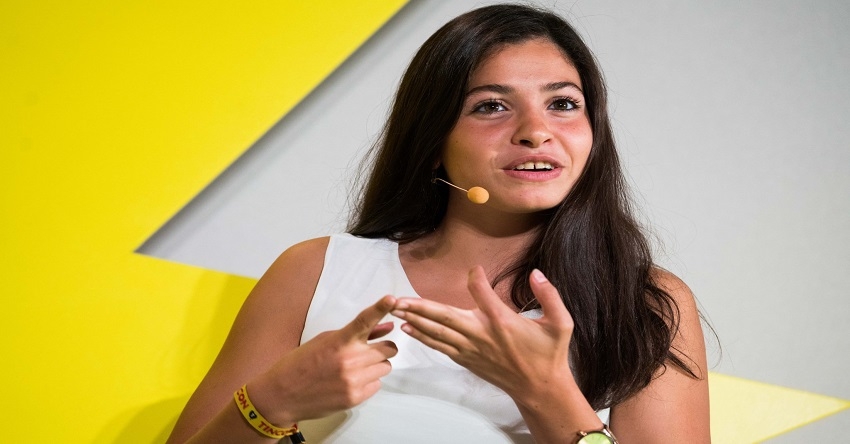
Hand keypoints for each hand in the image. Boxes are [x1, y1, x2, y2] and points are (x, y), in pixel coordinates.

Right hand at [251, 295, 398, 422]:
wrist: (281, 395)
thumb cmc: (301, 364)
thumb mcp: (325, 341)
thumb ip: (358, 334)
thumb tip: (388, 327)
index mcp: (339, 342)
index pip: (364, 321)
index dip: (380, 308)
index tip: (391, 299)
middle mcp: (350, 360)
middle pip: (388, 349)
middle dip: (381, 348)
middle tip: (367, 351)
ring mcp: (354, 381)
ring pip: (385, 367)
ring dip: (375, 366)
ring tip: (355, 368)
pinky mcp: (355, 398)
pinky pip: (377, 385)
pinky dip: (368, 382)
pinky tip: (350, 382)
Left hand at [392, 267, 573, 398]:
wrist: (539, 387)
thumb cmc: (549, 353)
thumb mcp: (561, 323)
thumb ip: (550, 296)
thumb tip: (537, 273)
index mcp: (503, 322)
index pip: (483, 294)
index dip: (477, 279)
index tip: (474, 269)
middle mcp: (482, 335)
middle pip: (446, 317)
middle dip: (420, 307)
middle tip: (397, 299)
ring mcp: (472, 349)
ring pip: (438, 333)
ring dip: (415, 320)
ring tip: (395, 310)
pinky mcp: (467, 359)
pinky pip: (441, 347)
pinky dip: (423, 338)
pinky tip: (409, 329)